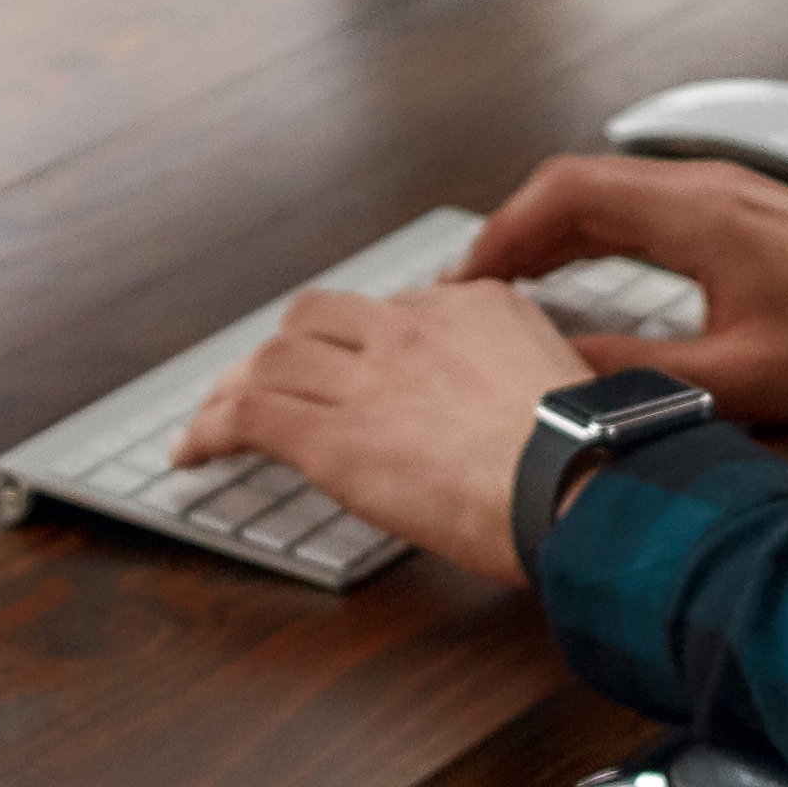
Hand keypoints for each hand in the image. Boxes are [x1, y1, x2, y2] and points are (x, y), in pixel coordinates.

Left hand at [182, 279, 593, 588]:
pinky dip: (210, 430)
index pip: (392, 311)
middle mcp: (410, 329)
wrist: (581, 479)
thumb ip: (530, 374)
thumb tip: (526, 407)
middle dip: (282, 348)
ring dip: (234, 388)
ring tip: (214, 418)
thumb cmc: (593, 453)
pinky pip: (249, 416)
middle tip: (261, 380)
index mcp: (473, 307)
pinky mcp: (333, 436)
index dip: (358, 342)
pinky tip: (193, 453)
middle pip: (316, 317)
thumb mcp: (570, 382)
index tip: (347, 367)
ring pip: (272, 360)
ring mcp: (366, 379)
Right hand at [460, 155, 787, 424]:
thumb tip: (559, 377)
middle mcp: (706, 186)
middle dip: (513, 234)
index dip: (501, 233)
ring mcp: (726, 193)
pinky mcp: (743, 211)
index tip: (465, 280)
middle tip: (471, 290)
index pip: (564, 193)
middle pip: (576, 185)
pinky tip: (587, 280)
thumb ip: (640, 375)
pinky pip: (645, 205)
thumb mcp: (741, 377)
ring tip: (512, 289)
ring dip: (554, 233)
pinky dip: (598, 235)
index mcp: (697, 213)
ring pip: (610, 192)